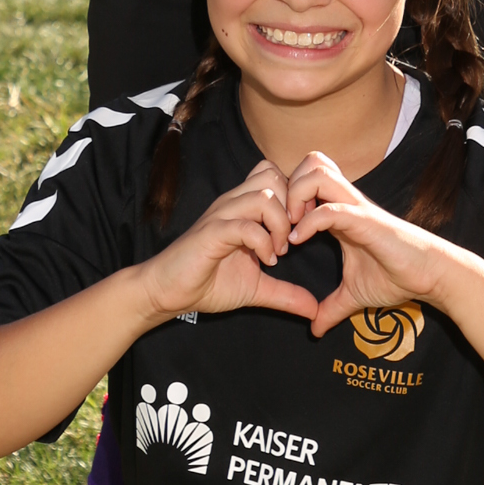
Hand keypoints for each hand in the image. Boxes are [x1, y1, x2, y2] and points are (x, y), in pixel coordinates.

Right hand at [140, 160, 320, 321]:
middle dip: (293, 207)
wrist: (168, 292)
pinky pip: (245, 225)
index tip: (302, 229)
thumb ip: (286, 293)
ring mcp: (221, 216)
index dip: (296, 198)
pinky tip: (266, 261)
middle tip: (294, 237)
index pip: (275, 175)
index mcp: (242, 208)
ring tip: (279, 251)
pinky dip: (263, 242)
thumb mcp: (257, 288)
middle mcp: (232, 204)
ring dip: (279, 225)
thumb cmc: (208, 283)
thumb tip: (314, 309)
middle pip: (273, 177)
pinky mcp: (211, 233)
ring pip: (263, 196)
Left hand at [286, 151, 450, 340]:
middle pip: (310, 163)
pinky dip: (308, 221)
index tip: (276, 227)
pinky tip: (298, 241)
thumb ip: (331, 308)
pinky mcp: (365, 221)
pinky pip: (330, 209)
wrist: (428, 276)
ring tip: (289, 227)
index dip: (286, 196)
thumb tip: (315, 330)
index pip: (307, 179)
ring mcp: (355, 208)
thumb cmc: (396, 277)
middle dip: (288, 186)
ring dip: (296, 196)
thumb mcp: (353, 294)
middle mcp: (346, 202)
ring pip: (317, 173)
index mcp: (340, 212)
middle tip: (281, 219)